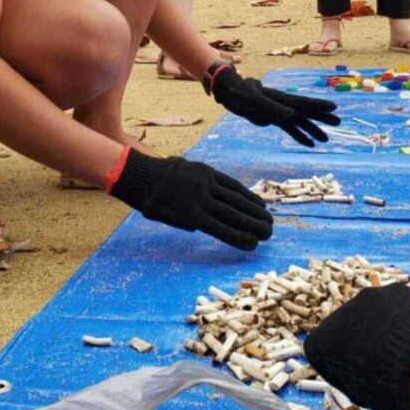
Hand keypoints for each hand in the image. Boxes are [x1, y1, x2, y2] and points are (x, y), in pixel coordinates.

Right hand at [107, 147, 272, 249]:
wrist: (138, 176)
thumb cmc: (155, 175)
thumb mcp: (181, 168)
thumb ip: (196, 181)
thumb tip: (205, 197)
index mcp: (205, 172)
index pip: (234, 188)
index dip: (250, 199)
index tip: (262, 207)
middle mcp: (207, 185)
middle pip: (238, 201)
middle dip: (257, 214)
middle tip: (271, 224)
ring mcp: (201, 199)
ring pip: (234, 215)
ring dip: (253, 225)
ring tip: (267, 234)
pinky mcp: (193, 215)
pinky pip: (220, 228)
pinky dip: (238, 236)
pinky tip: (250, 242)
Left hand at [207, 64, 339, 145]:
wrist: (230, 93)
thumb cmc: (241, 92)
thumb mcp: (254, 99)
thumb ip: (272, 107)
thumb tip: (291, 115)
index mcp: (281, 98)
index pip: (303, 102)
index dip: (319, 105)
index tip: (333, 107)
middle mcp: (283, 105)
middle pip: (306, 112)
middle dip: (322, 117)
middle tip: (339, 122)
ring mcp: (279, 112)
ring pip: (300, 122)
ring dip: (312, 130)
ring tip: (326, 140)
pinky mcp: (272, 119)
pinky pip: (289, 129)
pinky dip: (299, 136)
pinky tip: (308, 144)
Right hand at [304, 284, 409, 409]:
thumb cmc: (389, 391)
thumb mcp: (359, 392)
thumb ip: (349, 375)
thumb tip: (359, 371)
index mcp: (320, 341)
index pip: (324, 352)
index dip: (341, 366)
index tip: (359, 377)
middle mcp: (338, 312)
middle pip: (348, 327)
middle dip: (362, 341)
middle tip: (383, 361)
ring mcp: (368, 296)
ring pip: (372, 313)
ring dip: (381, 326)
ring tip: (403, 349)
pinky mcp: (395, 289)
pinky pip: (395, 305)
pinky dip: (401, 317)